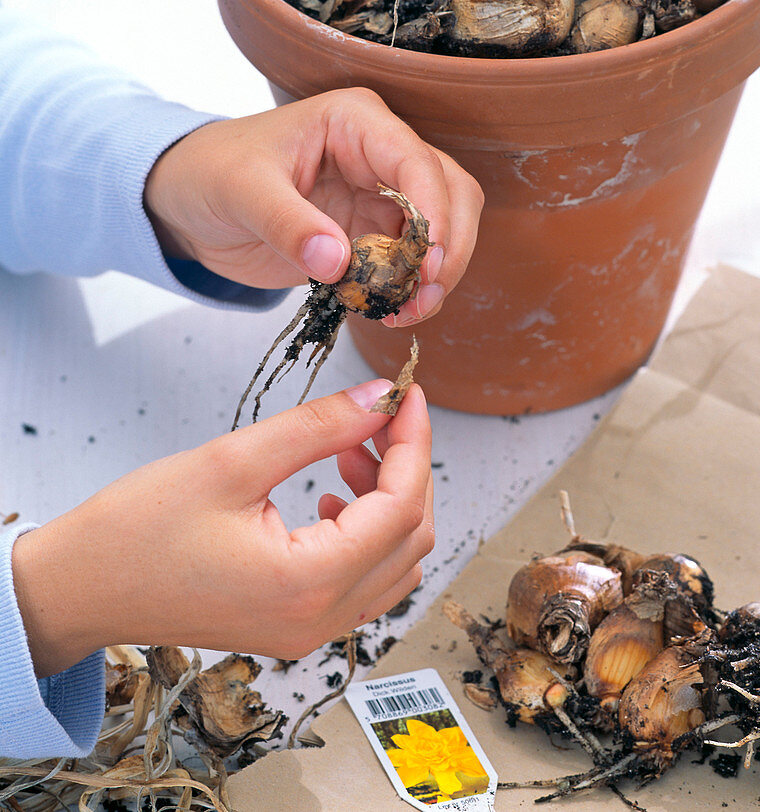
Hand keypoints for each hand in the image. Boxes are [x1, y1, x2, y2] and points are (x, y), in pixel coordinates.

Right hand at [11, 380, 433, 678]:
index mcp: (308, 585)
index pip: (400, 509)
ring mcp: (309, 631)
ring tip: (348, 449)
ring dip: (388, 498)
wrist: (79, 589)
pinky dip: (366, 530)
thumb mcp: (232, 461)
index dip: (413, 443)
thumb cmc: (137, 529)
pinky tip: (332, 490)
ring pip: (394, 562)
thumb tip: (380, 397)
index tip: (406, 394)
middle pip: (410, 539)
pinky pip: (364, 580)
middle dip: (406, 467)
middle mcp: (319, 621)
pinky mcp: (295, 625)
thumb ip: (318, 427)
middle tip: (379, 414)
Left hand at [143, 89, 483, 326]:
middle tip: (424, 295)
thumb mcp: (241, 192)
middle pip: (450, 193)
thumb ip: (288, 224)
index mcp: (355, 122)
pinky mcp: (372, 234)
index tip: (425, 262)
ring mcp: (381, 194)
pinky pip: (411, 261)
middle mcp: (380, 153)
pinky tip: (391, 311)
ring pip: (443, 229)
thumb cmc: (212, 174)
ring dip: (437, 273)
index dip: (433, 212)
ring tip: (409, 311)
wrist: (189, 203)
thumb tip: (337, 262)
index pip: (417, 161)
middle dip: (447, 247)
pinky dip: (411, 288)